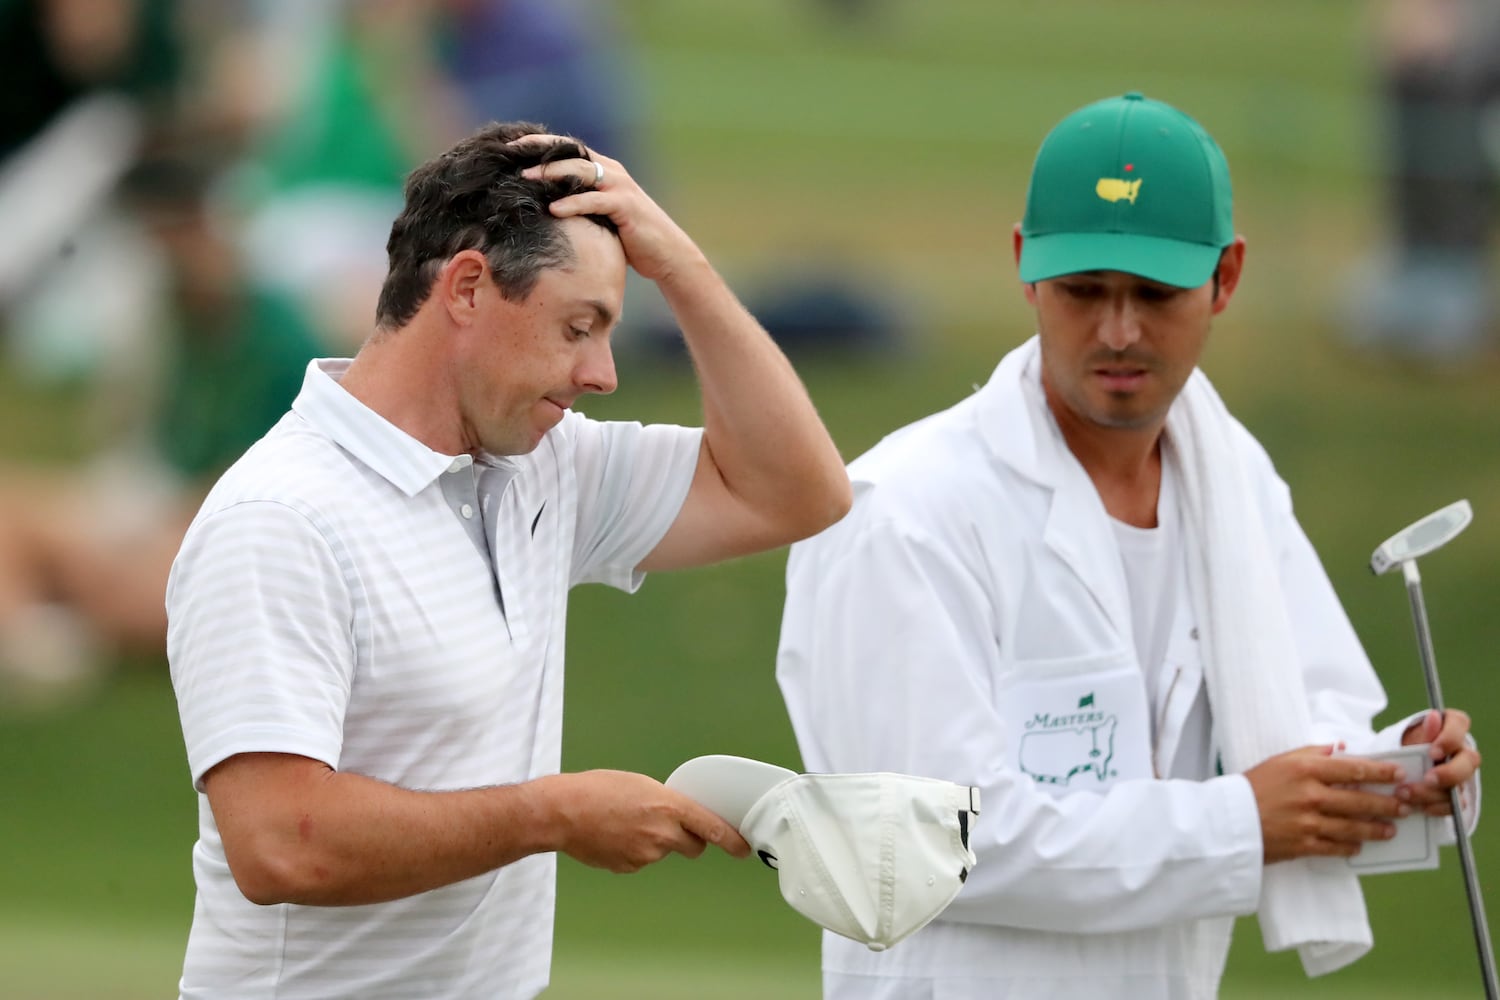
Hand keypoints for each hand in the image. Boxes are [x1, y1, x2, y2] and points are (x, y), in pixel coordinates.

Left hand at [514, 137, 703, 284]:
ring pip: (581, 171)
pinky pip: (595, 200)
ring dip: (551, 173)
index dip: (539, 143)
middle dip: (539, 151)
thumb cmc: (629, 237)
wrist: (664, 252)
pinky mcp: (626, 206)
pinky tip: (553, 209)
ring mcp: (620, 187)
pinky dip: (574, 203)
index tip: (509, 145)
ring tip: (525, 177)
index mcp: (603, 170)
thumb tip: (542, 208)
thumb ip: (578, 203)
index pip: (567, 147)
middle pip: (571, 151)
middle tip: (509, 154)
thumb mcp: (599, 215)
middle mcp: (611, 172)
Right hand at [537, 770, 750, 873]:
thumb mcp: (640, 785)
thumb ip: (664, 802)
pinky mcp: (629, 867)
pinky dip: (634, 851)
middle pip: (693, 846)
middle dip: (688, 839)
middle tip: (667, 825)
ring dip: (654, 842)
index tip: (743, 848)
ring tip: (625, 824)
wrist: (562, 812)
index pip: (711, 828)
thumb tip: (673, 816)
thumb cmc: (596, 790)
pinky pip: (641, 860)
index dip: (731, 840)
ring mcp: (646, 854)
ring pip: (663, 851)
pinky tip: (614, 837)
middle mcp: (662, 833)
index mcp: (668, 806)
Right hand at [1244, 745, 1408, 863]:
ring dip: (1377, 828)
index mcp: (1305, 770)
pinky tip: (1360, 845)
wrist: (1229, 820)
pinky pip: (1337, 847)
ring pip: (1354, 827)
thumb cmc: (1253, 787)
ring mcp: (1308, 822)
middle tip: (1405, 805)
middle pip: (1360, 800)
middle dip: (1388, 804)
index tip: (1398, 774)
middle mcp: (1310, 795)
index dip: (1381, 772)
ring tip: (1391, 829)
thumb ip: (1311, 753)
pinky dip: (1351, 847)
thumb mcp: (1279, 761)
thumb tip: (1340, 748)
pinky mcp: (1303, 845)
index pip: (1353, 769)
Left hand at [1400, 709, 1481, 816]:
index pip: (1460, 723)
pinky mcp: (1456, 795)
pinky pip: (1454, 804)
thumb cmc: (1408, 747)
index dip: (1450, 738)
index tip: (1433, 752)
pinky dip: (1437, 807)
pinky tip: (1421, 808)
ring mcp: (1461, 774)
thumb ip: (1424, 731)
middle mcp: (1461, 751)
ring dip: (1433, 793)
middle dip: (1449, 773)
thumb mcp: (1411, 739)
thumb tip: (1433, 717)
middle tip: (1428, 778)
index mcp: (1451, 728)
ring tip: (1406, 794)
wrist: (1401, 769)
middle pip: (1469, 760)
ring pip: (1459, 785)